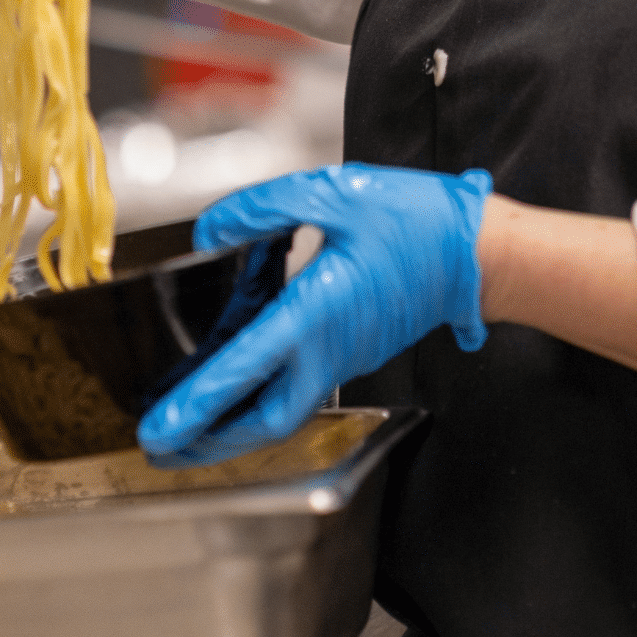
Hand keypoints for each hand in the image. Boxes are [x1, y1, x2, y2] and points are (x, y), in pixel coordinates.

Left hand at [138, 164, 491, 466]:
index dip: (196, 404)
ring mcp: (345, 356)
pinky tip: (240, 378)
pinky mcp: (354, 351)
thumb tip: (214, 230)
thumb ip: (265, 208)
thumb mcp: (334, 193)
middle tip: (162, 443)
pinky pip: (300, 388)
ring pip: (281, 410)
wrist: (478, 252)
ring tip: (191, 419)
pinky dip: (260, 397)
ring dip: (233, 422)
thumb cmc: (417, 222)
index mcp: (318, 312)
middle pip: (261, 420)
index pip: (244, 369)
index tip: (158, 430)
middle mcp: (329, 348)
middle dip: (207, 439)